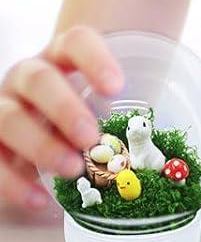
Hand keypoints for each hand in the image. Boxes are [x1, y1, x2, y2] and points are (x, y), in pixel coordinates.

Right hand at [0, 27, 122, 211]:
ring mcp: (2, 106)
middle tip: (92, 138)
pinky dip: (16, 185)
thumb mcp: (95, 99)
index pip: (76, 41)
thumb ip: (114, 109)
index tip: (118, 88)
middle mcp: (26, 75)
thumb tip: (145, 143)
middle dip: (65, 110)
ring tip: (73, 169)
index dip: (96, 60)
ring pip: (9, 119)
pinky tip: (42, 200)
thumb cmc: (79, 107)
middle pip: (39, 80)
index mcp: (60, 54)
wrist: (36, 121)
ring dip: (42, 147)